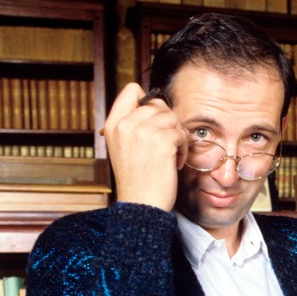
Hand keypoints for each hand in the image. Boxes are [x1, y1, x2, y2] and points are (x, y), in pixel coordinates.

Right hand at [102, 83, 188, 211]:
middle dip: (167, 123)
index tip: (154, 122)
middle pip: (158, 104)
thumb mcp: (123, 147)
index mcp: (113, 124)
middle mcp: (125, 124)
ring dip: (177, 136)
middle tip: (166, 144)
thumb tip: (154, 105)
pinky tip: (174, 163)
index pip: (131, 90)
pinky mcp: (162, 141)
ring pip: (172, 117)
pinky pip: (181, 133)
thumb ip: (132, 125)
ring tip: (171, 155)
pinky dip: (183, 148)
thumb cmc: (137, 179)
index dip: (148, 102)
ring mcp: (143, 131)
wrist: (141, 205)